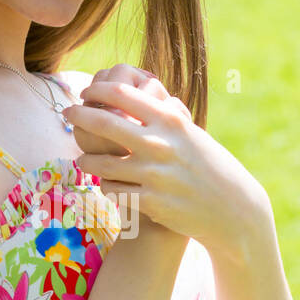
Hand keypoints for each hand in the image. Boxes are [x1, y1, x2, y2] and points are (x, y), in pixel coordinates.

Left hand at [63, 74, 272, 260]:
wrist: (232, 209)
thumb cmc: (209, 167)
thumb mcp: (190, 134)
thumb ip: (163, 116)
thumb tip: (136, 93)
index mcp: (171, 120)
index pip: (122, 92)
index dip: (97, 90)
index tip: (86, 92)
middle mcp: (160, 144)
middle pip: (103, 121)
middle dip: (78, 115)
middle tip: (67, 114)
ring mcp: (153, 174)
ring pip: (100, 163)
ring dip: (87, 160)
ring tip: (84, 160)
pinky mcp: (150, 202)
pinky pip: (111, 190)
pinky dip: (106, 187)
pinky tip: (109, 186)